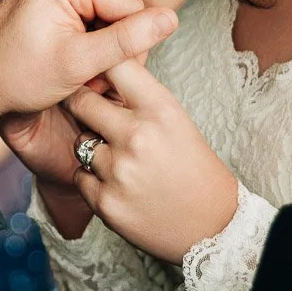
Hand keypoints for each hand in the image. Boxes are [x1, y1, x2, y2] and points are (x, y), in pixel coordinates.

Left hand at [0, 0, 175, 154]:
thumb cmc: (15, 76)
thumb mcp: (77, 63)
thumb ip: (127, 41)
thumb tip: (171, 19)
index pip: (130, 6)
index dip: (129, 48)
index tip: (107, 80)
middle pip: (117, 9)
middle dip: (111, 48)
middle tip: (90, 83)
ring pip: (103, 16)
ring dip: (98, 50)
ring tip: (78, 77)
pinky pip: (84, 16)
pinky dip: (83, 43)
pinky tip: (69, 65)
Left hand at [62, 57, 238, 263]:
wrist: (211, 226)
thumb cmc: (194, 169)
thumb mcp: (177, 121)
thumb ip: (140, 99)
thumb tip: (102, 71)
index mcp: (160, 110)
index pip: (115, 64)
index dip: (101, 65)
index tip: (95, 69)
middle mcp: (137, 136)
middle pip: (81, 102)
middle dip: (82, 104)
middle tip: (89, 111)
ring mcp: (118, 171)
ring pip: (80, 142)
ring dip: (93, 148)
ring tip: (120, 160)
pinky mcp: (104, 202)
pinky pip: (80, 176)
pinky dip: (93, 180)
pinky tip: (119, 185)